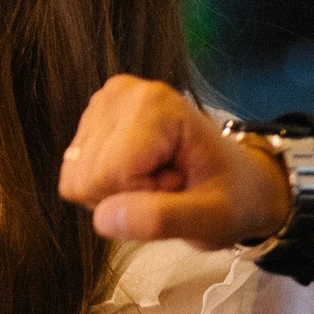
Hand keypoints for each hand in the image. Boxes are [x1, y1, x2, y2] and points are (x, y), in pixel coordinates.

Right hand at [56, 75, 289, 248]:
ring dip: (116, 194)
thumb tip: (102, 219)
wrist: (239, 180)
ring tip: (158, 180)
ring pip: (76, 180)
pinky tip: (139, 175)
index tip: (178, 186)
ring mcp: (100, 105)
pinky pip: (74, 177)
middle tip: (169, 185)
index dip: (140, 196)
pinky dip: (106, 189)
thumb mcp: (212, 219)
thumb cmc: (232, 197)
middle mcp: (119, 94)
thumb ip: (162, 219)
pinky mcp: (90, 122)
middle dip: (126, 197)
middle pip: (87, 177)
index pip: (108, 175)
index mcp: (153, 104)